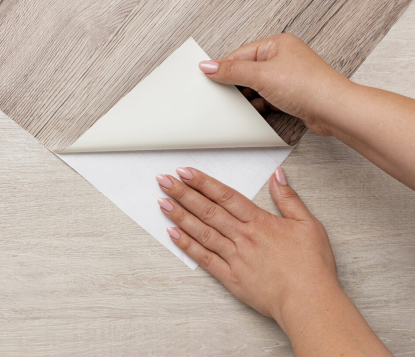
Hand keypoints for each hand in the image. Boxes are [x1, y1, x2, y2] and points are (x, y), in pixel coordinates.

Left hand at [155, 166, 338, 322]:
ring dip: (180, 216)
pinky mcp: (230, 278)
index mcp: (260, 222)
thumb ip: (289, 198)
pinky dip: (187, 246)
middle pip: (208, 210)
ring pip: (202, 232)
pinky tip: (172, 234)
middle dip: (183, 193)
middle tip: (163, 181)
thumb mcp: (308, 224)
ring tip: (162, 202)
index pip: (225, 196)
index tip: (185, 172)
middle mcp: (243, 237)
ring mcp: (234, 257)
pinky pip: (204, 259)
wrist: (309, 302)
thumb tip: (278, 176)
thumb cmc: (311, 266)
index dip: (203, 182)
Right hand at [199, 34, 352, 135]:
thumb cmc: (308, 86)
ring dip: (249, 96)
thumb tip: (209, 65)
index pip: (241, 54)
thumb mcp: (261, 76)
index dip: (223, 67)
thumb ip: (232, 71)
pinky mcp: (292, 94)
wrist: (334, 110)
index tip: (207, 77)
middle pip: (248, 69)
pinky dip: (260, 104)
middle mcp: (283, 57)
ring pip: (257, 85)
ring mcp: (288, 76)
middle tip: (223, 93)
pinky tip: (257, 109)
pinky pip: (267, 96)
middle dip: (236, 83)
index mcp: (277, 43)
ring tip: (244, 102)